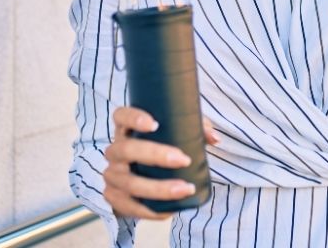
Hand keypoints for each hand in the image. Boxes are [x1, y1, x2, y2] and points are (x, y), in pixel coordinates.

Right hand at [103, 107, 220, 219]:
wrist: (138, 176)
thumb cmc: (161, 147)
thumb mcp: (176, 133)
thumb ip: (195, 130)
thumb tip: (214, 138)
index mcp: (126, 129)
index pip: (122, 116)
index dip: (134, 118)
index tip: (154, 125)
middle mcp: (115, 150)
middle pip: (126, 149)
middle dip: (156, 155)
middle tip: (184, 160)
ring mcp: (112, 174)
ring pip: (129, 182)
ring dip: (158, 188)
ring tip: (185, 189)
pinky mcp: (114, 197)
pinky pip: (129, 206)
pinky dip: (149, 210)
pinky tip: (169, 211)